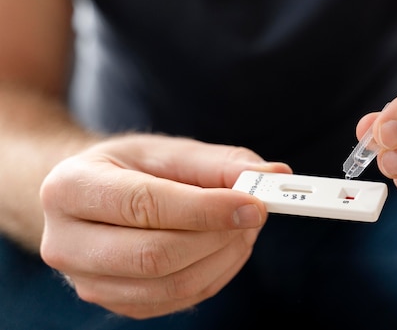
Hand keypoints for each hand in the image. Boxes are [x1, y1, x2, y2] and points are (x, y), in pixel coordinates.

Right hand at [39, 134, 290, 318]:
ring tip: (243, 228)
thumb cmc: (127, 168)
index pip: (145, 204)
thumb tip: (272, 174)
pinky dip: (214, 275)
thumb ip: (218, 162)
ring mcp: (87, 282)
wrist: (88, 198)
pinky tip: (226, 247)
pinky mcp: (114, 303)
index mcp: (71, 188)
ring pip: (170, 286)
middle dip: (218, 236)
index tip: (253, 204)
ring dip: (223, 258)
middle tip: (255, 214)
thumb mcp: (166, 151)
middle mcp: (67, 242)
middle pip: (156, 255)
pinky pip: (176, 301)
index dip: (206, 209)